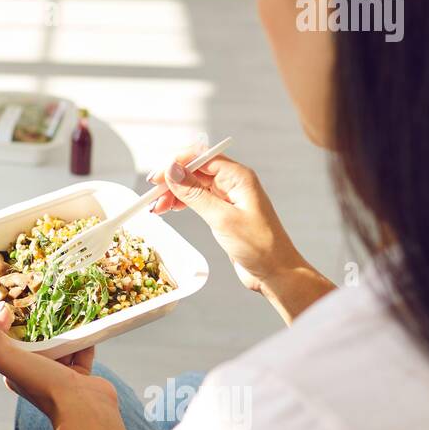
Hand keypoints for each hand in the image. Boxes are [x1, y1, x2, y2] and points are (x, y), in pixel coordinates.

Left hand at [0, 303, 116, 424]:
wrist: (84, 409)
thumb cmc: (43, 384)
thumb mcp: (7, 359)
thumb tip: (0, 310)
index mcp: (16, 372)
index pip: (9, 342)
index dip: (11, 322)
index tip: (17, 302)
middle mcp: (36, 375)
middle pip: (36, 341)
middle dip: (40, 322)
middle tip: (44, 299)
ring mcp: (60, 376)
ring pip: (60, 344)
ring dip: (63, 328)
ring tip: (65, 306)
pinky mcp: (81, 375)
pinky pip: (82, 350)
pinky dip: (84, 337)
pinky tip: (85, 321)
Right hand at [148, 147, 306, 293]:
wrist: (276, 272)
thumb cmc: (260, 247)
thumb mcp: (222, 219)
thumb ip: (195, 194)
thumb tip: (173, 171)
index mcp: (238, 177)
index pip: (201, 157)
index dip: (176, 164)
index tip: (157, 177)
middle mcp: (233, 183)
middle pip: (195, 170)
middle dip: (172, 180)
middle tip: (153, 196)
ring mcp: (228, 197)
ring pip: (193, 185)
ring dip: (174, 193)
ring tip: (158, 207)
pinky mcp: (223, 211)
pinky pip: (197, 199)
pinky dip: (182, 203)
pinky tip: (170, 209)